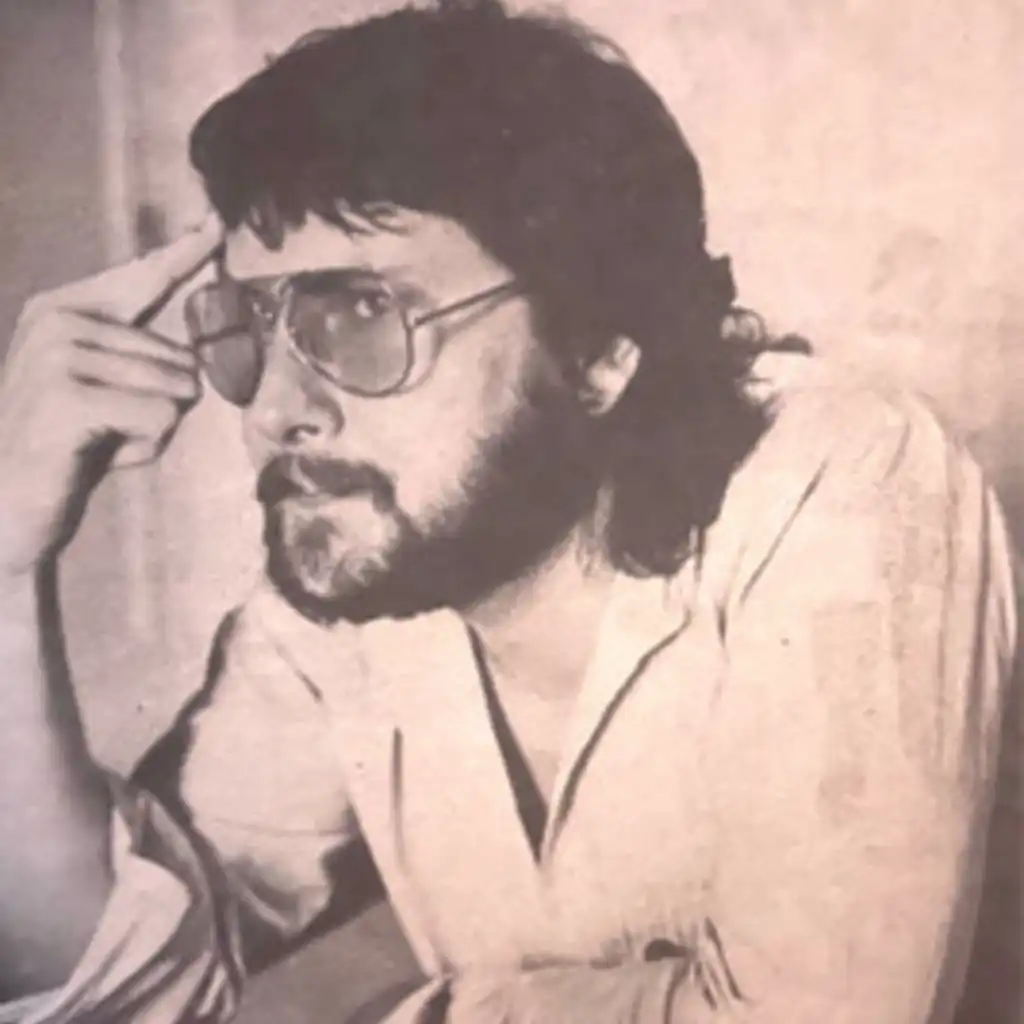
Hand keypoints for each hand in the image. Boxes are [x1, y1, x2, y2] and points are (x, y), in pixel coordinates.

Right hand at [0, 216, 222, 574]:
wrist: (3, 504)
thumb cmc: (64, 447)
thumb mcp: (103, 389)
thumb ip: (143, 357)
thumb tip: (201, 346)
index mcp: (63, 308)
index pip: (143, 276)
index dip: (187, 251)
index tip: (217, 220)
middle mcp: (57, 320)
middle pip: (179, 356)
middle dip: (160, 407)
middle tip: (103, 429)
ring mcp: (57, 355)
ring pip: (175, 389)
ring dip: (151, 430)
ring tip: (98, 439)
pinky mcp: (67, 396)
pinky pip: (160, 417)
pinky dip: (143, 449)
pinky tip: (97, 455)